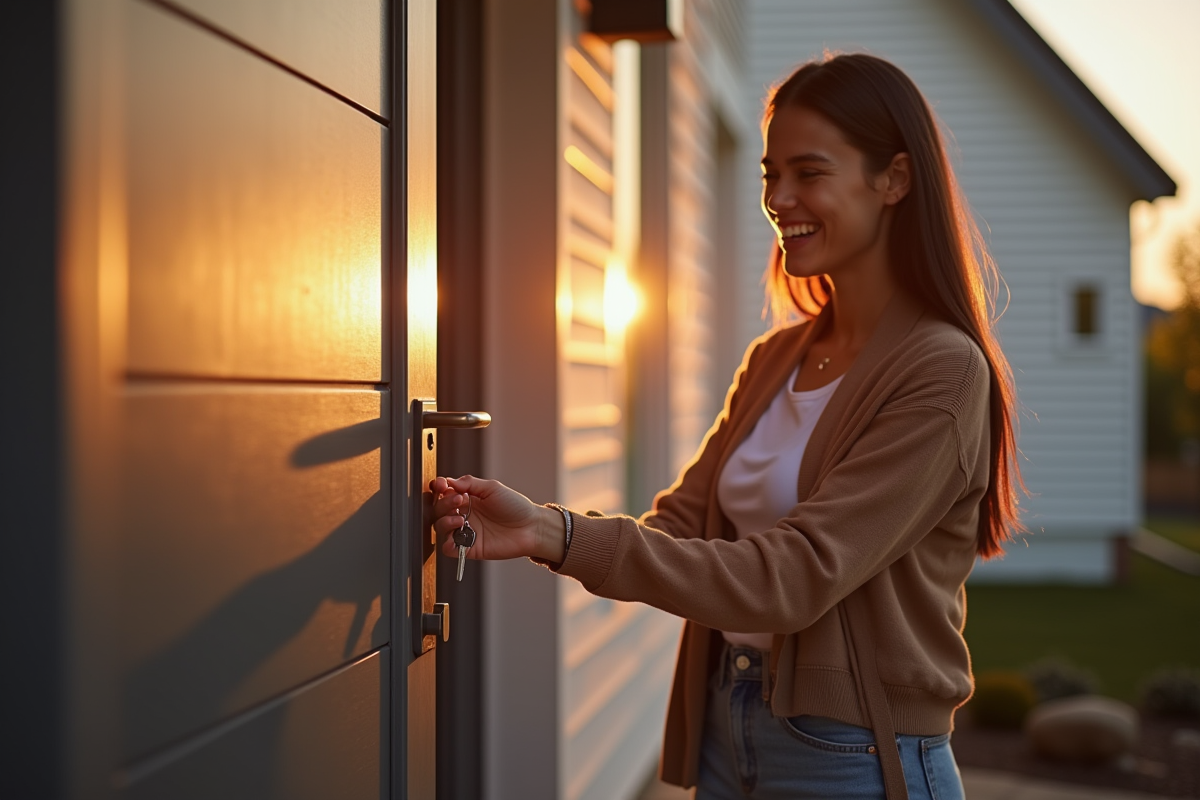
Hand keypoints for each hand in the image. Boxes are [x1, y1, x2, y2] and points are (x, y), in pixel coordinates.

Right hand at [429, 475, 566, 562]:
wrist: (531, 527)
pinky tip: (456, 537)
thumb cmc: (516, 507)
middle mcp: (464, 514)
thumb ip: (470, 483)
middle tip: (458, 501)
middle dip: (444, 503)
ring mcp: (466, 531)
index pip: (445, 492)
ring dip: (445, 521)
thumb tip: (451, 481)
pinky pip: (450, 549)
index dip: (439, 488)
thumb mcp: (493, 488)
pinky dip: (448, 544)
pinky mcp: (470, 548)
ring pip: (441, 528)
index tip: (441, 485)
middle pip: (440, 509)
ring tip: (460, 518)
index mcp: (468, 498)